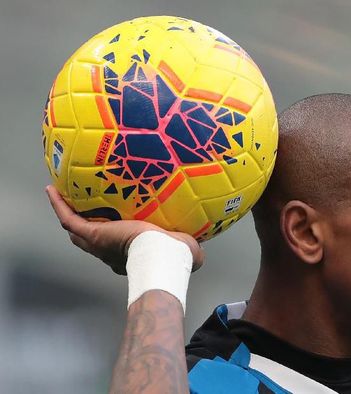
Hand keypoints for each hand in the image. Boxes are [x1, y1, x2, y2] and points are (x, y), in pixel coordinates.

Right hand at [46, 185, 203, 274]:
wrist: (163, 255)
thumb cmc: (176, 256)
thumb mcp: (185, 249)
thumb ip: (188, 245)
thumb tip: (198, 244)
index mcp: (131, 256)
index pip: (118, 248)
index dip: (114, 240)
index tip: (115, 229)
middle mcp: (111, 253)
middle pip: (89, 241)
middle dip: (83, 229)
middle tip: (77, 210)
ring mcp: (100, 244)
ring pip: (76, 230)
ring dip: (67, 214)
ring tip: (60, 196)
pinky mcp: (93, 234)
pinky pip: (68, 218)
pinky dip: (58, 205)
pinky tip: (51, 190)